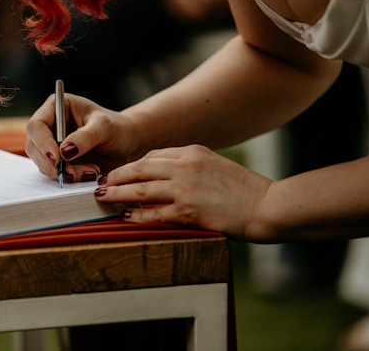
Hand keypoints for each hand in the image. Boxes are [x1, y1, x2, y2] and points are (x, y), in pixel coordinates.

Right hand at [25, 93, 140, 182]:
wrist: (126, 144)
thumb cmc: (116, 128)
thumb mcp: (104, 127)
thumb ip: (85, 137)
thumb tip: (64, 150)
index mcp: (57, 107)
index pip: (37, 125)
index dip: (42, 143)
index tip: (57, 158)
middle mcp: (50, 125)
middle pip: (34, 146)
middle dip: (52, 163)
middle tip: (72, 173)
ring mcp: (51, 144)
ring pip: (42, 162)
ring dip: (63, 173)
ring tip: (90, 172)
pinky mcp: (58, 161)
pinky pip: (54, 172)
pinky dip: (68, 177)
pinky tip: (87, 174)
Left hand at [94, 145, 272, 240]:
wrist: (268, 205)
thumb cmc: (244, 189)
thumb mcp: (215, 165)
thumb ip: (189, 166)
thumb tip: (162, 176)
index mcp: (193, 151)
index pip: (153, 155)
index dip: (132, 165)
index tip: (120, 173)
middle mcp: (186, 166)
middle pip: (141, 168)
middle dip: (117, 175)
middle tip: (101, 182)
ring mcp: (186, 188)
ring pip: (141, 189)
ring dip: (118, 192)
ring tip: (103, 196)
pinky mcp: (189, 211)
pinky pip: (154, 213)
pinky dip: (137, 215)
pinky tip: (125, 216)